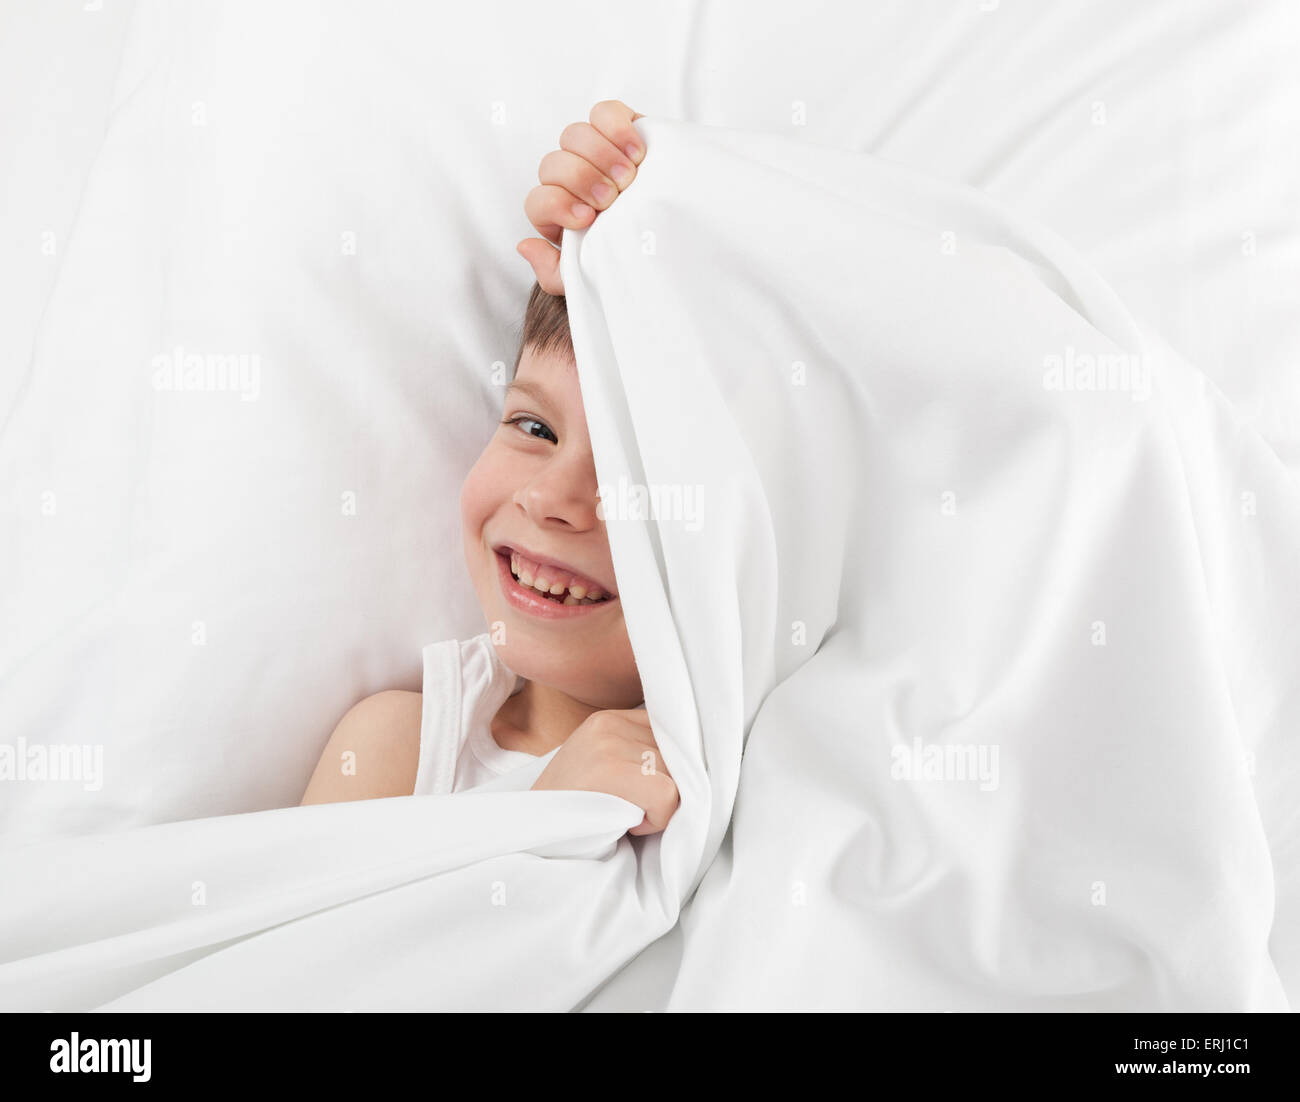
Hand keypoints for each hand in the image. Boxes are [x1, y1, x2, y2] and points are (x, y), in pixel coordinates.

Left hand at [518, 100, 644, 294]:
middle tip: (612, 198)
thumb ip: (552, 272)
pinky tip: (637, 152)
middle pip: (553, 164)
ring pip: (573, 135)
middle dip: (582, 180)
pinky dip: (617, 127)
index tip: (588, 219)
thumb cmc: (629, 257)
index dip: (557, 205)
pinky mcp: (620, 128)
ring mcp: (593, 152)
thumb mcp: (590, 277)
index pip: (538, 200)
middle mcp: (570, 179)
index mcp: (558, 212)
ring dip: (600, 156)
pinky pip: (604, 112)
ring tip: (628, 177)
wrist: (673, 238)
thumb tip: (525, 245)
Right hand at [531, 707, 678, 835]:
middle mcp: (609, 722)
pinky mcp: (609, 769)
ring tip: (624, 813)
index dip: (670, 767)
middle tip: (630, 807)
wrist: (528, 834)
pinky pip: (667, 796)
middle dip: (665, 788)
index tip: (648, 790)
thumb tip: (701, 759)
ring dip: (659, 807)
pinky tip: (625, 823)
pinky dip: (655, 820)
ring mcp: (607, 743)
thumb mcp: (604, 767)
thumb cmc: (575, 810)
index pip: (673, 732)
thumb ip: (641, 754)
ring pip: (679, 776)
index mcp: (610, 718)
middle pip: (680, 754)